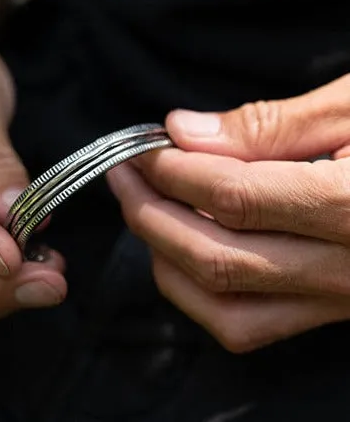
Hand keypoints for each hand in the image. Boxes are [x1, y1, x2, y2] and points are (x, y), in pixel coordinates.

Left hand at [107, 74, 349, 351]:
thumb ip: (269, 124)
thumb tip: (184, 131)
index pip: (235, 195)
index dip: (176, 171)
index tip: (144, 149)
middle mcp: (348, 270)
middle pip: (216, 257)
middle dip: (151, 213)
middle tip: (124, 175)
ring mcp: (335, 301)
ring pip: (223, 305)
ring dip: (165, 257)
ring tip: (142, 210)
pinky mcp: (324, 314)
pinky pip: (242, 326)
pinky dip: (193, 292)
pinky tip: (177, 250)